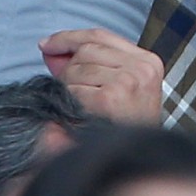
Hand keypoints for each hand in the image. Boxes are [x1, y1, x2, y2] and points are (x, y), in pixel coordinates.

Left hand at [39, 27, 161, 122]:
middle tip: (67, 90)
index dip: (69, 37)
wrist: (134, 159)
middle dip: (67, 68)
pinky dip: (68, 101)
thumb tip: (50, 50)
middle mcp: (141, 67)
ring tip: (80, 108)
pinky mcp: (111, 98)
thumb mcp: (119, 88)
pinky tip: (79, 115)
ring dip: (67, 87)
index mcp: (148, 61)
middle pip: (86, 51)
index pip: (101, 35)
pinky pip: (73, 89)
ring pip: (76, 69)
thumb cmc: (124, 126)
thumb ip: (90, 64)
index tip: (47, 44)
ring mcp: (128, 81)